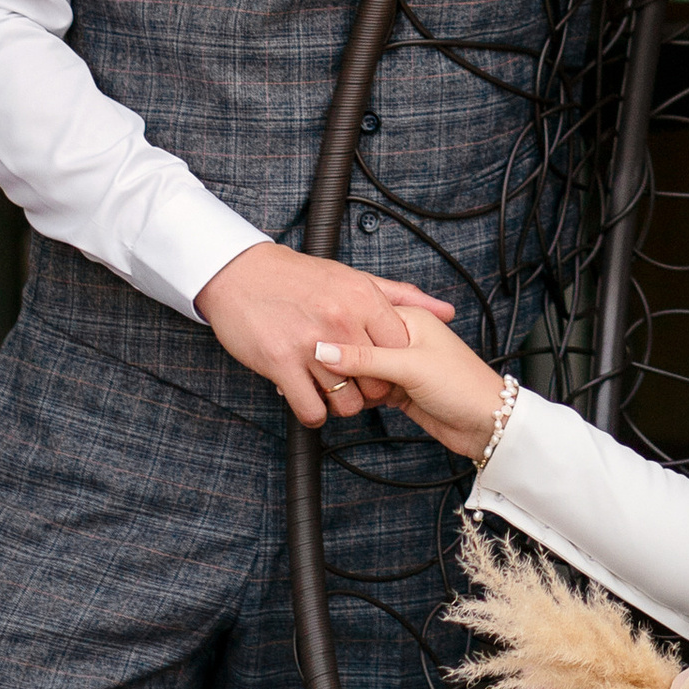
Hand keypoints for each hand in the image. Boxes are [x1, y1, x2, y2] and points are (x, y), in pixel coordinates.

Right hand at [193, 246, 456, 427]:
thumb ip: (402, 297)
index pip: (399, 350)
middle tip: (355, 383)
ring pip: (347, 404)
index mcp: (362, 299)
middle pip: (377, 385)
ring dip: (341, 405)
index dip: (394, 366)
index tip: (382, 367)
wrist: (241, 274)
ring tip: (330, 390)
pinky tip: (309, 399)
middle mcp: (341, 321)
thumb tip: (447, 310)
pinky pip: (311, 411)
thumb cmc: (299, 277)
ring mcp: (310, 345)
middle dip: (369, 392)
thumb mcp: (355, 278)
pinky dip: (314, 413)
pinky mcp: (281, 364)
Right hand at [312, 301, 508, 454]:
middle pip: (357, 344)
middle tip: (328, 376)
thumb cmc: (462, 384)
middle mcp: (401, 337)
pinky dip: (357, 396)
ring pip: (360, 369)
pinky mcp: (396, 390)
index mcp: (409, 317)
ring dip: (349, 383)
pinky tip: (344, 403)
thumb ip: (366, 358)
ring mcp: (399, 364)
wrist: (487, 423)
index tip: (315, 347)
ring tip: (338, 393)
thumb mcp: (411, 366)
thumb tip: (324, 350)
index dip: (340, 333)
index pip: (362, 316)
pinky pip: (366, 389)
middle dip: (343, 363)